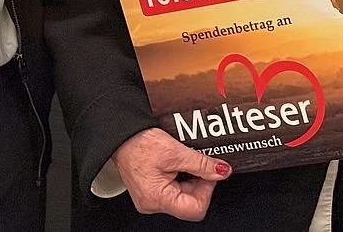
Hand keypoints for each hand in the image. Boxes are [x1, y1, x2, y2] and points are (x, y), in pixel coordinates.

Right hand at [113, 127, 230, 219]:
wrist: (120, 134)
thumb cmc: (139, 142)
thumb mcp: (176, 151)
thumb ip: (202, 164)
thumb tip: (221, 172)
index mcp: (158, 199)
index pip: (196, 209)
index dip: (207, 189)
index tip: (210, 172)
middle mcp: (152, 204)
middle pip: (190, 203)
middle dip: (199, 182)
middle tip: (198, 162)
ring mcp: (150, 199)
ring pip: (182, 196)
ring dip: (189, 178)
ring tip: (184, 160)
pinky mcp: (150, 191)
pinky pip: (172, 189)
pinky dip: (179, 176)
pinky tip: (176, 163)